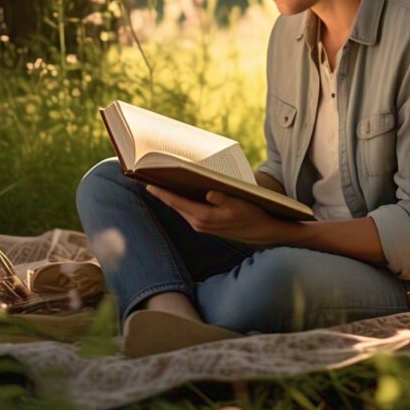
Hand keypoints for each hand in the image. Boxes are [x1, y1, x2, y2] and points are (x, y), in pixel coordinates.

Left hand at [145, 185, 291, 245]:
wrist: (262, 233)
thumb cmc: (251, 215)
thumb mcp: (239, 204)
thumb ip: (222, 198)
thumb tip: (209, 192)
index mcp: (204, 216)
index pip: (177, 202)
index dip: (161, 193)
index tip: (147, 184)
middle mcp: (199, 223)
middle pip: (174, 205)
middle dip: (162, 193)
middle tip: (149, 177)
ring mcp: (201, 226)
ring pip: (180, 208)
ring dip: (170, 197)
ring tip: (160, 181)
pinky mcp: (205, 225)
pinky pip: (187, 211)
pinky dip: (180, 202)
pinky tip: (178, 191)